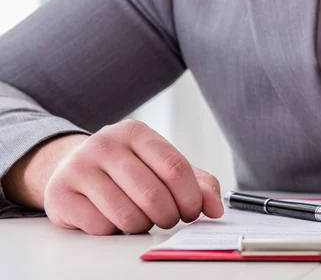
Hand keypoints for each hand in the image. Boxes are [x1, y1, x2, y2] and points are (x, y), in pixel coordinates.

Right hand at [42, 120, 222, 234]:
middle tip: (168, 219)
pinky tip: (112, 218)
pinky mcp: (60, 194)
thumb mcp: (162, 166)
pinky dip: (115, 231)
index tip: (193, 212)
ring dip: (143, 226)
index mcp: (136, 132)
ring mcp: (79, 167)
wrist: (73, 167)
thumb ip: (197, 183)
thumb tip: (216, 208)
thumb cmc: (127, 169)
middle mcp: (105, 144)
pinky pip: (102, 227)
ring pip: (128, 215)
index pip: (175, 168)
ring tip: (141, 218)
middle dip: (169, 216)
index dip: (191, 198)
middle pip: (154, 195)